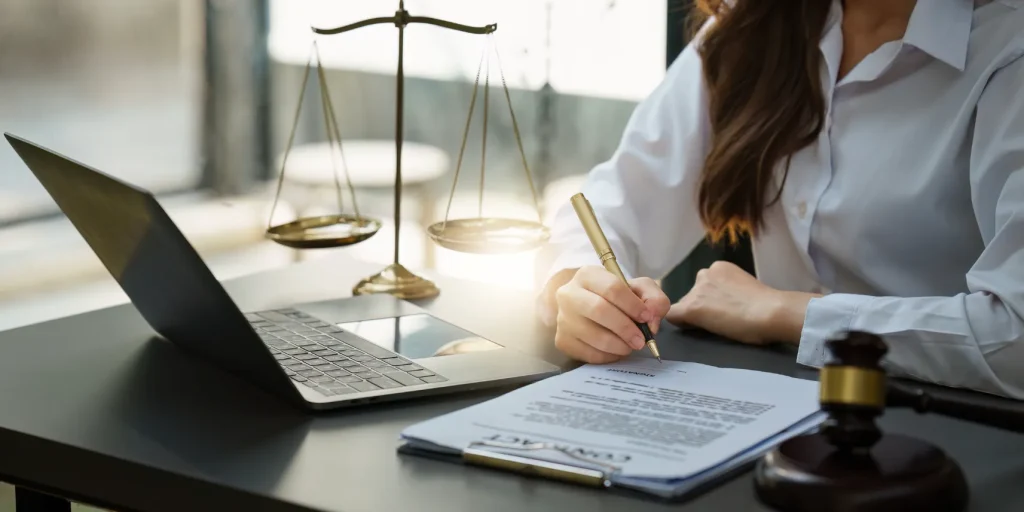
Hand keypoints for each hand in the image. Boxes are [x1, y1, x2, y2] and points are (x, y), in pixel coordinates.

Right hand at [552, 266, 670, 363]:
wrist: (590, 310)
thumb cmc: (617, 298)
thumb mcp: (640, 290)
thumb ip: (654, 299)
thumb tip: (651, 320)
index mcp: (588, 275)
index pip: (611, 288)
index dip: (633, 305)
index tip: (647, 318)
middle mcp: (569, 294)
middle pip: (599, 310)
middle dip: (626, 328)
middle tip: (641, 340)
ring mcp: (563, 318)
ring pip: (593, 335)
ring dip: (619, 345)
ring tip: (630, 346)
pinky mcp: (562, 340)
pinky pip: (588, 353)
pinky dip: (608, 356)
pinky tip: (616, 350)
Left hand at [666, 261, 816, 344]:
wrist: (770, 311)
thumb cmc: (768, 306)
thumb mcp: (745, 289)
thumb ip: (730, 291)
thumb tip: (726, 303)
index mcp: (720, 268)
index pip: (704, 285)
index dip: (709, 300)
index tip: (722, 310)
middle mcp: (705, 273)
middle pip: (692, 294)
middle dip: (700, 306)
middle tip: (718, 319)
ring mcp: (697, 290)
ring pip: (684, 305)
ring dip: (693, 315)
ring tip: (712, 326)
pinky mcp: (692, 307)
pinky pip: (674, 316)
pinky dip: (681, 324)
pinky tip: (693, 329)